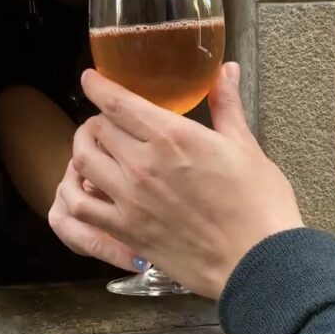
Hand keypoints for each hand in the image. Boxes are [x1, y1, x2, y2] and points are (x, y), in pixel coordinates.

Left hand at [49, 63, 303, 298]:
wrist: (256, 261)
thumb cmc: (258, 204)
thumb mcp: (245, 146)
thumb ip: (226, 106)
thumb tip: (225, 72)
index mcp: (172, 136)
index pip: (118, 102)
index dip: (98, 86)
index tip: (91, 80)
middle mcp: (143, 163)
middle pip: (98, 129)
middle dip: (98, 119)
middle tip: (106, 121)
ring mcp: (130, 199)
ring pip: (83, 161)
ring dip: (83, 149)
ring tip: (92, 148)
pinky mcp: (126, 231)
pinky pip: (82, 207)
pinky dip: (76, 192)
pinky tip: (87, 187)